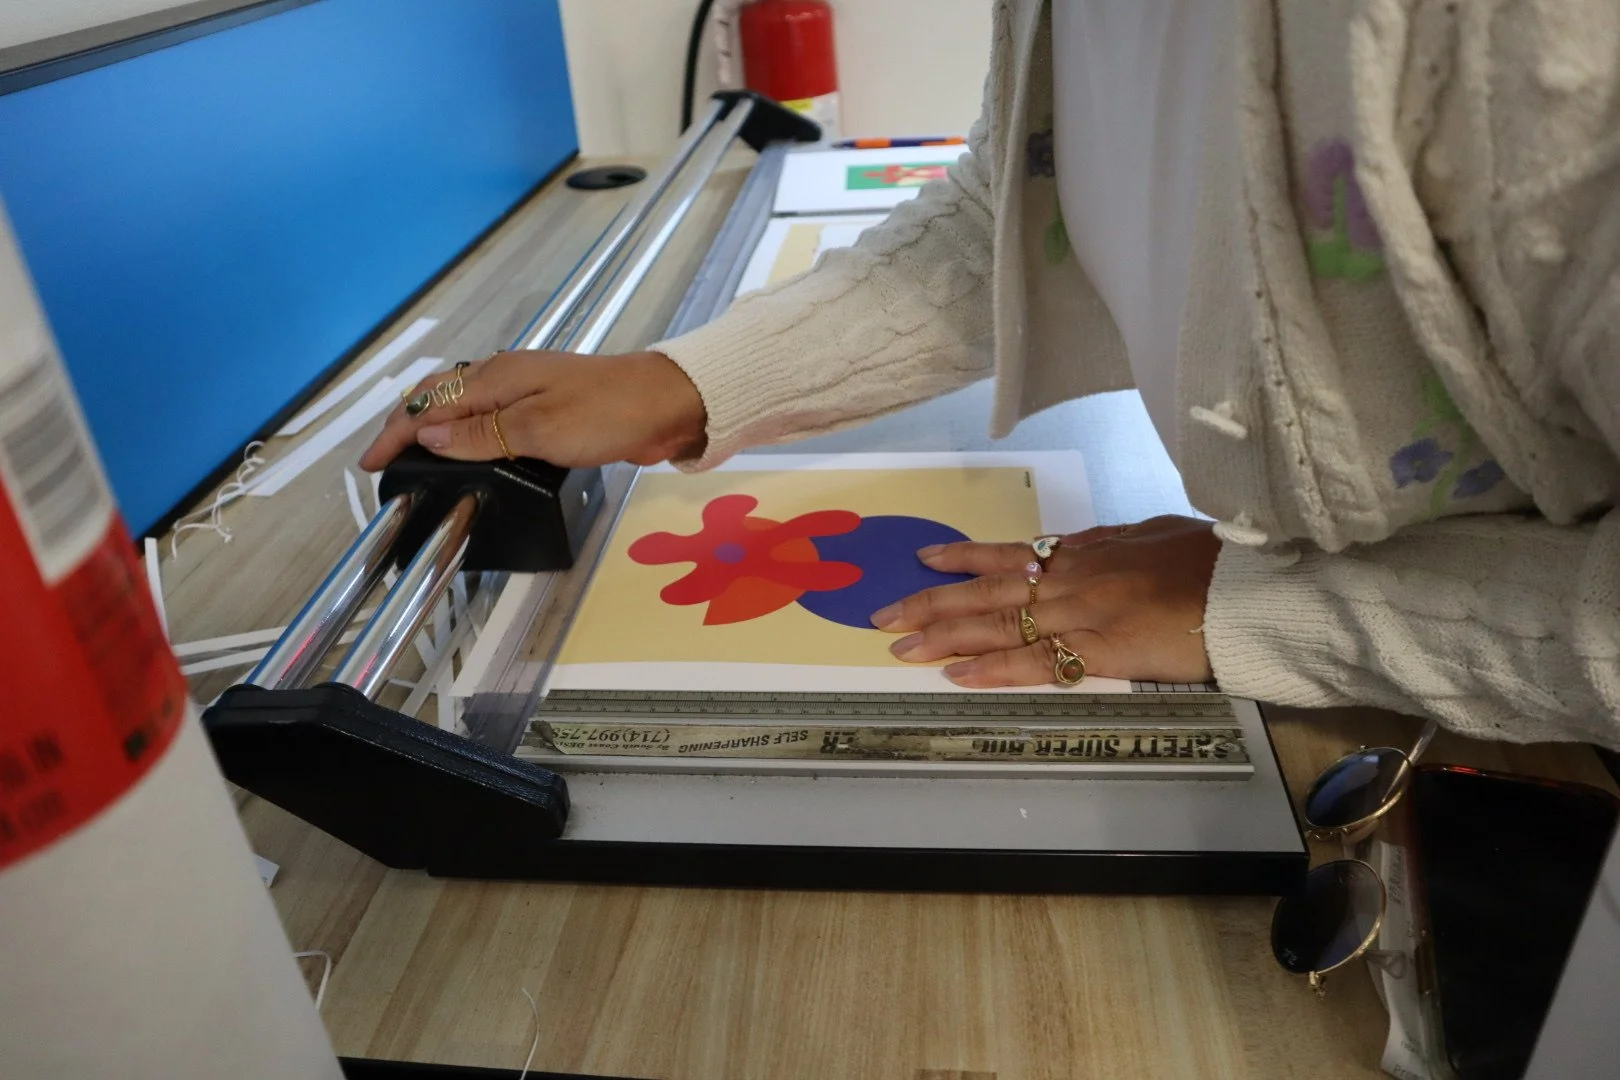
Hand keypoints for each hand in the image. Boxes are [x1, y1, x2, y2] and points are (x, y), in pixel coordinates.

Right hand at [358, 350, 706, 470]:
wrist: (669, 403)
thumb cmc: (608, 412)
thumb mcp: (539, 429)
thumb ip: (481, 434)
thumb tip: (426, 434)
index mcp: (496, 377)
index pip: (427, 403)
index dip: (394, 434)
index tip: (370, 465)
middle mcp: (505, 378)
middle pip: (439, 397)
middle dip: (406, 426)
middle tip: (387, 462)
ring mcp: (527, 391)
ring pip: (465, 406)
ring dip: (435, 428)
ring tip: (418, 459)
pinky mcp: (548, 408)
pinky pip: (493, 417)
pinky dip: (468, 432)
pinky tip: (473, 452)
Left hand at [871, 516, 1218, 686]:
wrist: (1251, 587)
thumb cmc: (1214, 559)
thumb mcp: (1156, 534)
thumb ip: (1115, 543)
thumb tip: (1090, 544)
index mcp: (1088, 550)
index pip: (1012, 553)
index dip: (964, 557)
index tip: (925, 559)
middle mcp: (1074, 578)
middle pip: (989, 590)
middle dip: (932, 602)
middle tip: (884, 615)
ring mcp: (1084, 614)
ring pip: (1000, 624)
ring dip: (946, 637)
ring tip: (901, 648)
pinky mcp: (1102, 653)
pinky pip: (1038, 663)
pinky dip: (994, 669)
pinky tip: (957, 676)